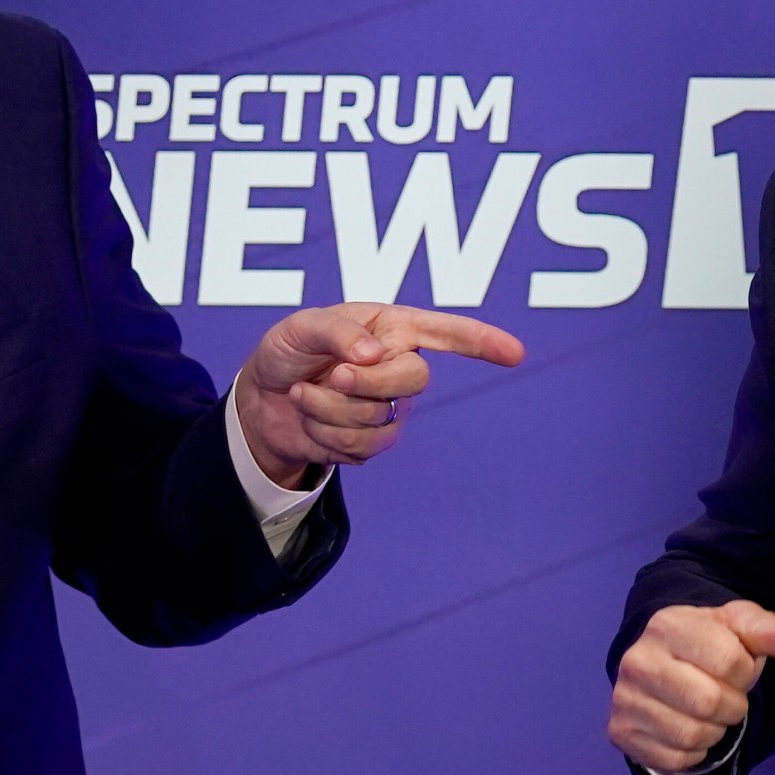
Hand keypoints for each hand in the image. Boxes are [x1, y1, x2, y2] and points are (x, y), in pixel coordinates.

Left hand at [234, 303, 525, 487]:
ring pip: (380, 419)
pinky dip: (324, 435)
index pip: (446, 333)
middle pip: (414, 380)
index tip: (515, 354)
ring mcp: (388, 406)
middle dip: (365, 382)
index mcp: (390, 327)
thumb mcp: (300, 328)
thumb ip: (337, 331)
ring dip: (328, 410)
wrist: (259, 402)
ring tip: (302, 394)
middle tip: (330, 374)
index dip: (481, 341)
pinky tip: (312, 421)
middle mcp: (396, 364)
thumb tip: (375, 354)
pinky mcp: (371, 440)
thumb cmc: (285, 352)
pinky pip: (362, 448)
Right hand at [607, 601, 774, 773]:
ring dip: (714, 731)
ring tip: (707, 713)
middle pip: (710, 702)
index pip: (729, 661)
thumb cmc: (708, 642)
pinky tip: (688, 729)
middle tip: (725, 696)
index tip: (736, 669)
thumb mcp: (739, 627)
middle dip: (732, 706)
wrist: (662, 660)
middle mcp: (637, 661)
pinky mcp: (621, 732)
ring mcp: (624, 698)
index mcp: (668, 625)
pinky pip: (675, 759)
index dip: (745, 672)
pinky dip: (693, 752)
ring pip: (692, 735)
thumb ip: (767, 631)